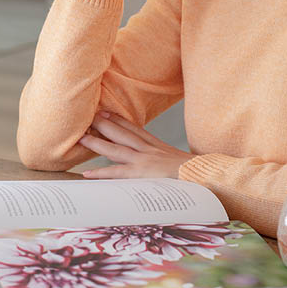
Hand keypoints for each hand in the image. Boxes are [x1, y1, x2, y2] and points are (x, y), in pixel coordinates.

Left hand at [78, 111, 193, 178]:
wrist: (205, 176)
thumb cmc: (195, 173)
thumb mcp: (180, 161)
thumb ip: (168, 161)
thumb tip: (162, 166)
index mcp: (157, 145)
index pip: (135, 129)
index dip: (119, 119)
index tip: (106, 111)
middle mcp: (149, 149)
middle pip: (122, 133)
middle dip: (104, 124)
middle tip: (88, 116)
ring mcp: (144, 160)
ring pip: (115, 149)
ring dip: (97, 143)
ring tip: (81, 138)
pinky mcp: (141, 174)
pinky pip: (117, 173)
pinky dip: (101, 173)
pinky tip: (87, 174)